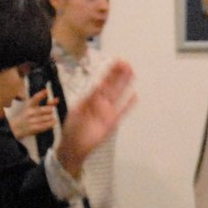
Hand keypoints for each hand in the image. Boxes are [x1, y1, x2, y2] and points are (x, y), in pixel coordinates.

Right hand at [7, 86, 57, 138]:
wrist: (16, 127)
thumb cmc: (28, 115)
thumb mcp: (34, 107)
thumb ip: (47, 103)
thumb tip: (58, 99)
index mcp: (29, 105)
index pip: (35, 98)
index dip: (41, 94)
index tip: (46, 91)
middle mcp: (30, 112)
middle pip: (46, 109)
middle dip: (50, 109)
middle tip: (50, 110)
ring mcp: (32, 120)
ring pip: (48, 117)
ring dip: (51, 117)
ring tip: (50, 117)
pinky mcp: (34, 128)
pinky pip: (47, 125)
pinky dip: (52, 123)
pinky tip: (53, 122)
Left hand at [56, 60, 135, 176]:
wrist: (74, 146)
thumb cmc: (72, 129)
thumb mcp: (76, 111)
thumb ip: (87, 99)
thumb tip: (97, 88)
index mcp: (91, 98)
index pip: (102, 81)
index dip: (110, 72)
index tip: (117, 62)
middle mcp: (101, 103)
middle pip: (112, 85)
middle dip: (119, 75)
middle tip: (127, 63)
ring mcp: (107, 112)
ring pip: (118, 95)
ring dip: (124, 85)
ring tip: (132, 73)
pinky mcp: (112, 123)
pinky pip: (122, 111)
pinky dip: (128, 104)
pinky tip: (134, 96)